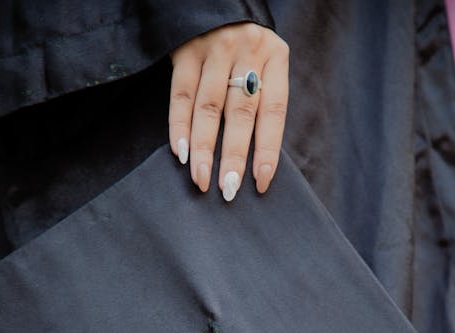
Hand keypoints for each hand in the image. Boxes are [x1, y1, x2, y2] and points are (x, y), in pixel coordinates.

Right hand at [169, 22, 288, 200]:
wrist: (216, 0)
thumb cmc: (245, 46)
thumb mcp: (265, 62)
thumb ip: (263, 98)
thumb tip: (253, 159)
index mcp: (275, 58)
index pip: (274, 113)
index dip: (267, 151)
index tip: (260, 183)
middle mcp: (247, 52)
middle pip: (240, 114)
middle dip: (233, 157)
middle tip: (227, 190)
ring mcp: (215, 49)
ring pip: (209, 109)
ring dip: (203, 149)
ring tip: (201, 180)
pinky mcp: (186, 51)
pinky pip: (181, 96)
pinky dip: (179, 126)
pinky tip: (180, 153)